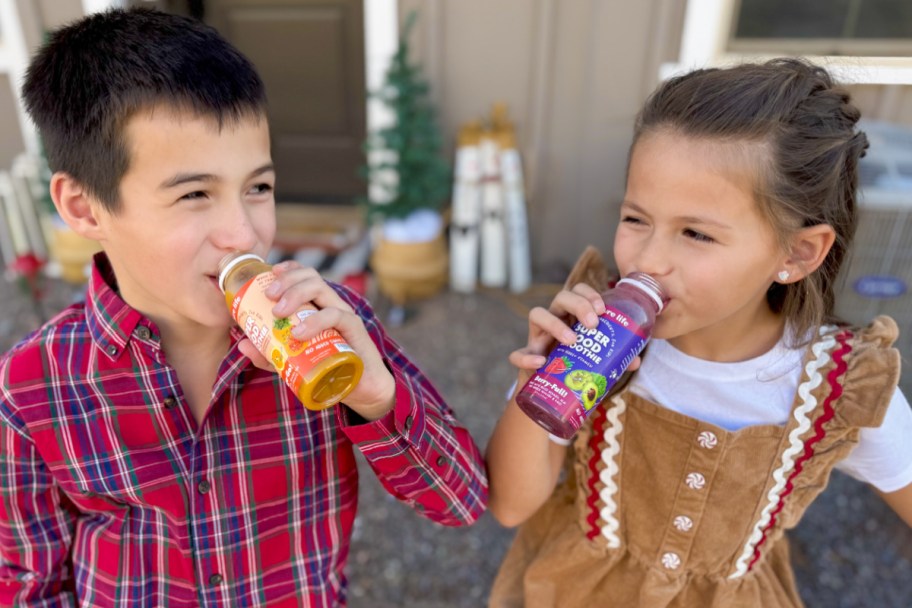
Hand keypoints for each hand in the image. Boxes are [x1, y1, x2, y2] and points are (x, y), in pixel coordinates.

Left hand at [239, 261, 395, 419]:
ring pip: (321, 289)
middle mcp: (331, 304)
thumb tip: (242, 345)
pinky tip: (299, 332)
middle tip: (268, 296)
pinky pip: (336, 316)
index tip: (271, 272)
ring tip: (278, 312)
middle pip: (311, 277)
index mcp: (318, 305)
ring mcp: (344, 314)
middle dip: (286, 281)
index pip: (305, 275)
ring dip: (296, 295)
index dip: (289, 269)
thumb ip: (269, 354)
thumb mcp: (291, 362)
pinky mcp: (354, 330)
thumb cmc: (327, 369)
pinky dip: (315, 321)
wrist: (360, 388)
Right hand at [508, 282, 640, 376]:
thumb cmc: (577, 366)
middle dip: (579, 305)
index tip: (603, 309)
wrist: (552, 391)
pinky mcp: (526, 357)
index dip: (589, 294)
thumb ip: (614, 358)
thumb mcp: (597, 359)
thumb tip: (635, 360)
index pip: (578, 291)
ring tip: (572, 341)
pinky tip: (541, 363)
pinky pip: (519, 353)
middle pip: (561, 297)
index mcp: (572, 316)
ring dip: (555, 324)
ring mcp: (538, 336)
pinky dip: (527, 357)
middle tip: (594, 323)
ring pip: (537, 314)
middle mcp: (554, 319)